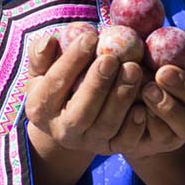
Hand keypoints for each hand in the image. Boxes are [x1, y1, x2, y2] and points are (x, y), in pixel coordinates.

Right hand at [23, 31, 146, 184]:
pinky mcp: (111, 148)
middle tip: (113, 58)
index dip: (72, 60)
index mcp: (40, 108)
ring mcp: (88, 142)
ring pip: (106, 125)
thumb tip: (49, 41)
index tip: (90, 37)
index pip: (55, 83)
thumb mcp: (43, 69)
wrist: (70, 120)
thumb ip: (42, 55)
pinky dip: (135, 125)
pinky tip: (144, 104)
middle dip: (98, 84)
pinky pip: (125, 141)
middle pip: (81, 112)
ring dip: (121, 98)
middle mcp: (62, 130)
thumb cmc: (58, 82)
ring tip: (134, 69)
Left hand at [123, 33, 184, 159]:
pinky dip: (151, 125)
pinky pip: (163, 138)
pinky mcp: (168, 143)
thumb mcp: (146, 49)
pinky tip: (136, 112)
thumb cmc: (142, 65)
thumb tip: (142, 9)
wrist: (126, 105)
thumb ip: (149, 34)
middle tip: (163, 72)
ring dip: (168, 107)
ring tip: (146, 90)